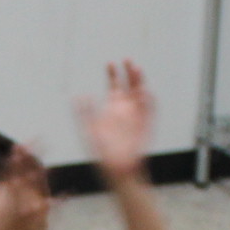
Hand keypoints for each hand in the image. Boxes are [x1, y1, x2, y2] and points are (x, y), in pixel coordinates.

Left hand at [78, 59, 155, 184]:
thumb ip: (84, 114)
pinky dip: (148, 101)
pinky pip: (150, 110)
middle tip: (127, 60)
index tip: (110, 63)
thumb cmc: (102, 151)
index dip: (113, 74)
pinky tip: (144, 92)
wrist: (117, 169)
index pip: (114, 85)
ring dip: (140, 81)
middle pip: (130, 85)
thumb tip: (79, 96)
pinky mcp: (147, 125)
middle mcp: (126, 108)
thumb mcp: (89, 130)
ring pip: (141, 93)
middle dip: (129, 72)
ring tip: (137, 70)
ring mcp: (138, 115)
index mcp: (113, 108)